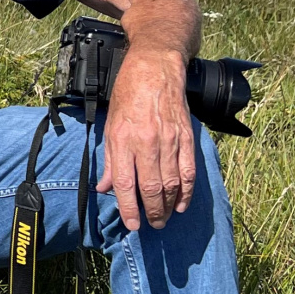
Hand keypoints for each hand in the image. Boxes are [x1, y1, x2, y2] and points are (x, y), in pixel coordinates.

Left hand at [98, 47, 196, 230]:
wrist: (155, 68)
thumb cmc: (128, 94)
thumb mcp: (109, 125)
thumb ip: (109, 159)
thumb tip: (105, 188)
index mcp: (123, 140)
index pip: (125, 183)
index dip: (129, 208)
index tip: (132, 224)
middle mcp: (147, 143)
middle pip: (152, 188)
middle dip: (152, 212)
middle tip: (151, 225)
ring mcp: (169, 140)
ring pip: (172, 183)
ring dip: (168, 206)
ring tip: (164, 218)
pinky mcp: (186, 137)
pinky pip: (189, 171)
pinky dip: (187, 191)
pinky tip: (182, 204)